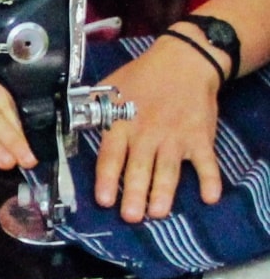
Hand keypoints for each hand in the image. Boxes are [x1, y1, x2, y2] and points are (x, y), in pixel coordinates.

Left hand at [94, 35, 221, 221]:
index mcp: (122, 123)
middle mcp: (147, 132)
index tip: (103, 200)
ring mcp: (175, 136)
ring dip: (163, 192)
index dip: (106, 178)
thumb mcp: (109, 88)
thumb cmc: (143, 77)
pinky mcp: (199, 138)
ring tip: (157, 212)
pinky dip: (210, 180)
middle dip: (133, 193)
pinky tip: (209, 198)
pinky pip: (206, 162)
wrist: (183, 61)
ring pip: (168, 169)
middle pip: (138, 168)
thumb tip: (69, 121)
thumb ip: (91, 108)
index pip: (111, 154)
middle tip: (130, 216)